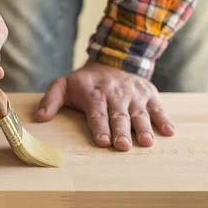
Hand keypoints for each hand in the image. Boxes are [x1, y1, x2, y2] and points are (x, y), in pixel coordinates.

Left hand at [34, 61, 174, 150]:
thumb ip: (51, 100)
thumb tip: (39, 118)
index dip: (100, 127)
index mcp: (94, 94)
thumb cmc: (84, 81)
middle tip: (123, 147)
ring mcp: (134, 95)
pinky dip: (164, 120)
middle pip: (118, 116)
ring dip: (143, 128)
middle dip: (121, 131)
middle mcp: (115, 94)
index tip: (102, 141)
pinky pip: (158, 108)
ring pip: (139, 113)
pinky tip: (168, 132)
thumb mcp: (63, 85)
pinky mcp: (149, 94)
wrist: (112, 60)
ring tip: (146, 143)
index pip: (97, 113)